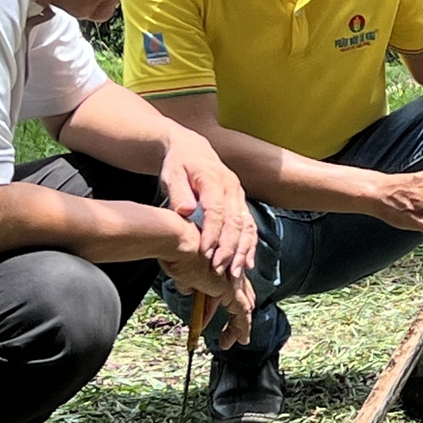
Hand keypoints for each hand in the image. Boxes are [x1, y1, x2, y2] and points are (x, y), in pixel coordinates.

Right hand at [158, 215, 256, 349]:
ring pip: (243, 308)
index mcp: (220, 265)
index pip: (226, 287)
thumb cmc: (177, 253)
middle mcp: (230, 272)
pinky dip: (242, 328)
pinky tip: (241, 340)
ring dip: (237, 327)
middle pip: (240, 298)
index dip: (218, 304)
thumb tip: (189, 291)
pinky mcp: (231, 290)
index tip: (207, 317)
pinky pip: (242, 314)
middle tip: (228, 333)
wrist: (180, 245)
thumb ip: (189, 285)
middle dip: (236, 317)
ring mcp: (232, 281)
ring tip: (230, 341)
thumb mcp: (183, 276)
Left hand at [159, 127, 255, 279]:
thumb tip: (186, 211)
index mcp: (213, 179)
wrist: (192, 149)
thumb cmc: (178, 164)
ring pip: (247, 226)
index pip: (216, 210)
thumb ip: (179, 193)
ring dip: (242, 251)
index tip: (205, 253)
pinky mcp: (241, 203)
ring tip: (235, 273)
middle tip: (219, 269)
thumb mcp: (171, 174)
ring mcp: (239, 196)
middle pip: (235, 222)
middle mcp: (232, 188)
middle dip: (229, 248)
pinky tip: (248, 264)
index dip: (212, 233)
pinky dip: (250, 247)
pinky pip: (250, 227)